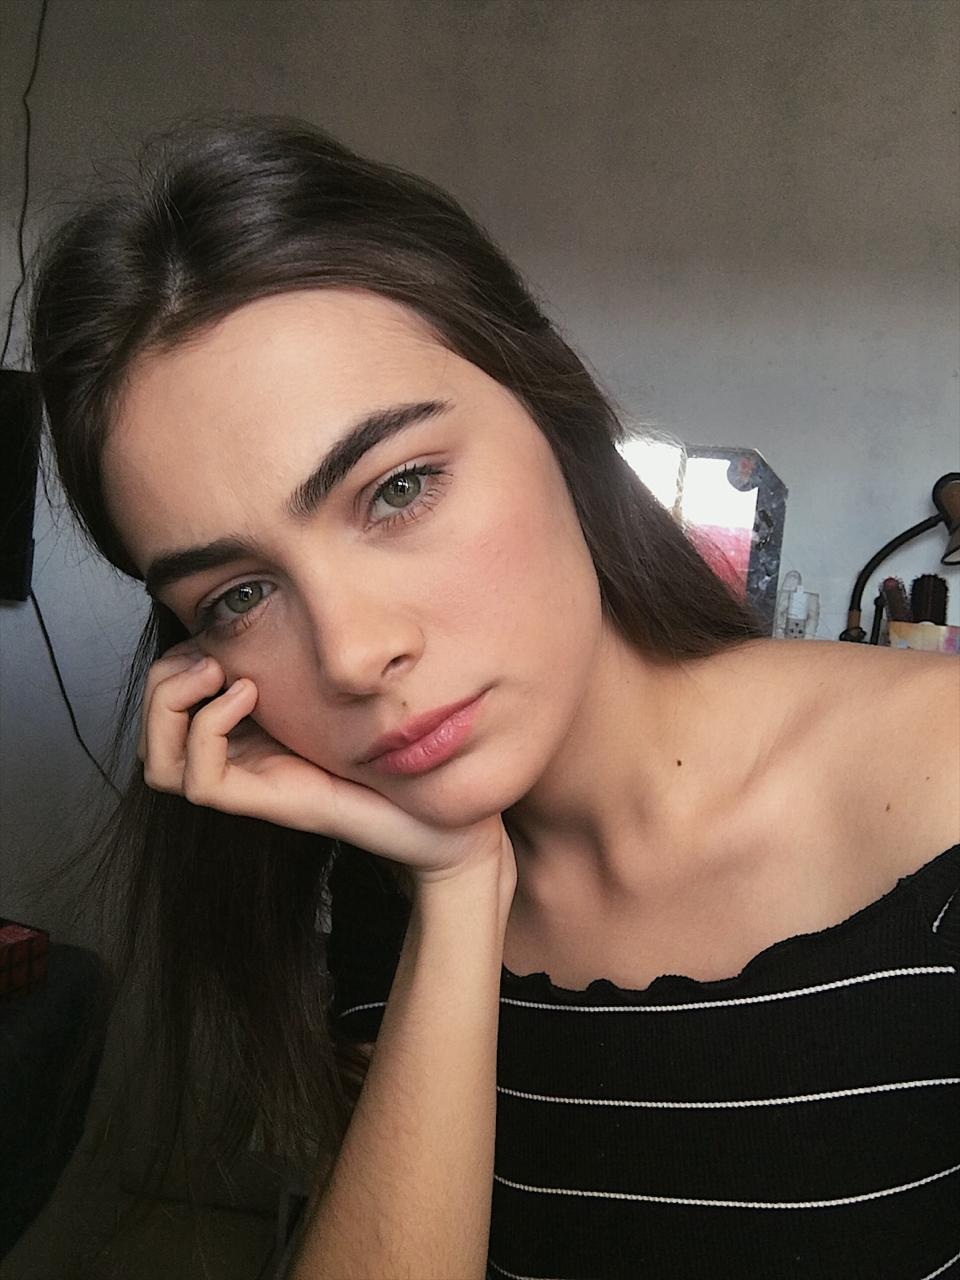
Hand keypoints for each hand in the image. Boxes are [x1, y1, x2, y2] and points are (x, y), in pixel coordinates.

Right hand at [137, 643, 515, 891]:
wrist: (441, 822)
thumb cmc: (403, 753)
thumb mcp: (353, 688)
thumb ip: (321, 652)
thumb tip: (298, 596)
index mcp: (253, 731)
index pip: (172, 702)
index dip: (173, 662)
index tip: (210, 630)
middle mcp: (242, 760)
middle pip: (153, 732)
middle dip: (162, 682)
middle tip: (208, 656)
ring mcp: (252, 785)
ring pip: (160, 763)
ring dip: (171, 708)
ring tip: (217, 673)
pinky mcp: (269, 805)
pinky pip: (202, 782)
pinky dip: (208, 730)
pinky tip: (248, 696)